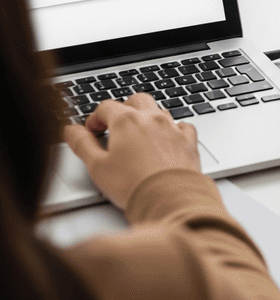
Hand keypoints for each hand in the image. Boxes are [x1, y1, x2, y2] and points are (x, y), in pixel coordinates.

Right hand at [63, 94, 201, 209]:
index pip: (106, 106)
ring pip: (159, 111)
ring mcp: (173, 128)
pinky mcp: (188, 141)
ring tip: (138, 137)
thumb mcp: (97, 166)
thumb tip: (71, 131)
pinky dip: (173, 130)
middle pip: (136, 100)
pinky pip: (181, 126)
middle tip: (114, 128)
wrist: (170, 199)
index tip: (91, 131)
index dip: (95, 118)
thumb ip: (81, 144)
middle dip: (123, 109)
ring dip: (147, 118)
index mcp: (127, 121)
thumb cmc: (133, 185)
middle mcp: (152, 118)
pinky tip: (166, 141)